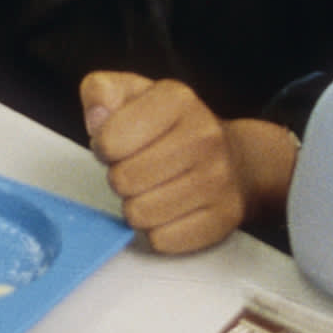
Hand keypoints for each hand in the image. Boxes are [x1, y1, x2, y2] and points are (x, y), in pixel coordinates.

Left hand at [77, 74, 283, 252]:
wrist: (236, 159)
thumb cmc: (171, 129)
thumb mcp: (133, 94)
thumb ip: (102, 92)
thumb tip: (96, 117)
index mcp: (177, 99)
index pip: (109, 140)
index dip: (104, 147)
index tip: (119, 144)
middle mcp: (204, 136)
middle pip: (123, 180)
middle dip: (121, 178)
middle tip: (138, 169)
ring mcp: (218, 179)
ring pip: (140, 215)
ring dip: (137, 206)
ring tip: (154, 189)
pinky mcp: (222, 218)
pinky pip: (163, 240)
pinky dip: (159, 230)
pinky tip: (171, 209)